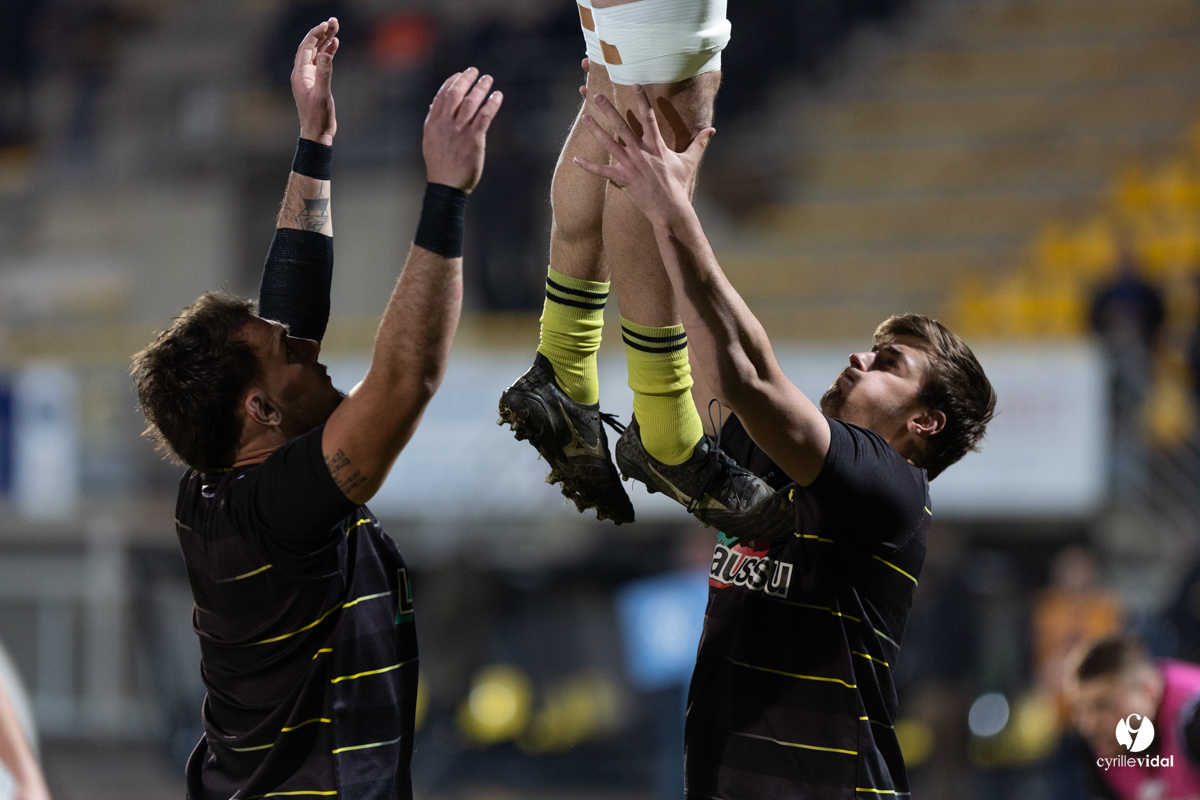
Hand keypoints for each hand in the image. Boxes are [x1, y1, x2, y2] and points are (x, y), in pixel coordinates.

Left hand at [292, 18, 338, 145]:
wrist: (317, 133)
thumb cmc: (318, 117)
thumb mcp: (322, 94)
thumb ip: (324, 73)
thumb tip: (326, 54)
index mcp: (300, 74)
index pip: (307, 47)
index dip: (316, 34)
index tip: (327, 24)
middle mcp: (302, 72)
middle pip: (311, 47)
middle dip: (322, 33)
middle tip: (334, 21)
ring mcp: (309, 76)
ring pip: (317, 53)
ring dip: (326, 40)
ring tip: (336, 28)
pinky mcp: (317, 81)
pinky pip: (321, 62)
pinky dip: (328, 52)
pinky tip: (335, 45)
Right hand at [423, 68, 502, 192]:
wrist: (446, 186)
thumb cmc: (440, 165)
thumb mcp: (430, 141)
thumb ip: (434, 122)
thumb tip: (434, 105)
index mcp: (433, 123)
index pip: (441, 96)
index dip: (451, 82)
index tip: (459, 74)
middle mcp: (445, 124)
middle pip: (455, 94)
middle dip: (465, 79)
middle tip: (475, 70)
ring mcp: (459, 131)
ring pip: (471, 102)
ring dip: (480, 88)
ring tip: (488, 79)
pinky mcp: (473, 139)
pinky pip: (484, 116)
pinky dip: (491, 104)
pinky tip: (497, 96)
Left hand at [573, 84, 714, 222]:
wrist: (670, 209)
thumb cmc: (679, 185)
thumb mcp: (689, 162)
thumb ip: (699, 143)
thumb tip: (712, 130)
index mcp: (656, 146)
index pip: (648, 117)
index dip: (640, 100)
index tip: (633, 84)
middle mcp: (641, 152)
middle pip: (622, 126)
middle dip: (609, 109)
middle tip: (596, 95)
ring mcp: (631, 165)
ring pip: (609, 144)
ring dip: (596, 130)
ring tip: (584, 117)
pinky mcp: (623, 179)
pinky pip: (602, 172)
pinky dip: (589, 166)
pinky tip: (576, 159)